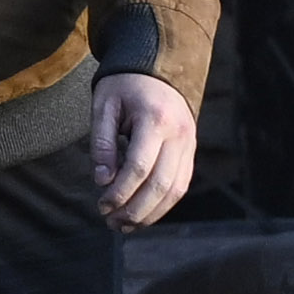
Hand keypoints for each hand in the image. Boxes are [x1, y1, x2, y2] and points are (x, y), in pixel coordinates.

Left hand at [93, 70, 196, 229]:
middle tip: (111, 222)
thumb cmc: (124, 85)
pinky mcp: (191, 152)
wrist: (158, 68)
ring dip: (151, 213)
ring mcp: (190, 145)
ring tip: (125, 225)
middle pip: (160, 184)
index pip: (139, 167)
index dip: (120, 191)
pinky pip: (181, 184)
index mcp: (155, 120)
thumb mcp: (103, 105)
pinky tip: (143, 214)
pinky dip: (164, 204)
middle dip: (135, 209)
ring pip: (176, 190)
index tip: (101, 205)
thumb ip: (102, 142)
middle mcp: (179, 135)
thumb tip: (102, 180)